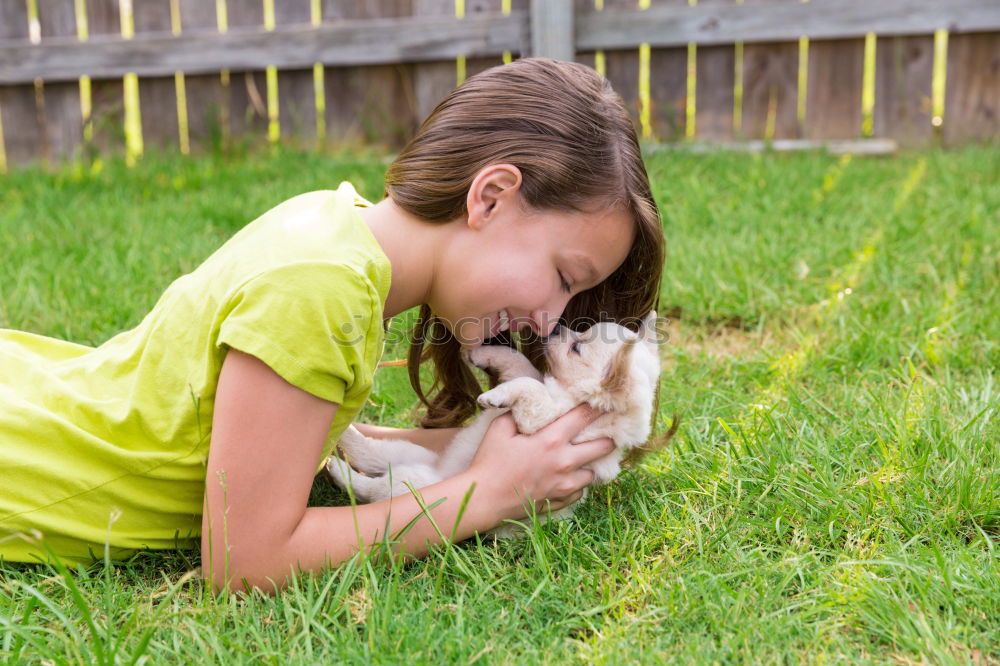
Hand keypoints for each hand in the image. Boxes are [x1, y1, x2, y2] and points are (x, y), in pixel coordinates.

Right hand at [466, 404, 615, 521]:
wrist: (485, 499)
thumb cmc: (490, 462)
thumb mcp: (500, 429)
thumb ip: (518, 414)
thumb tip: (529, 405)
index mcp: (550, 440)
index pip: (583, 417)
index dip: (595, 407)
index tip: (603, 402)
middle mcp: (564, 462)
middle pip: (602, 446)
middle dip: (609, 436)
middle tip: (609, 431)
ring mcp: (564, 484)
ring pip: (593, 473)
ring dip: (592, 464)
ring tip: (587, 458)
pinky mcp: (560, 500)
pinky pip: (580, 491)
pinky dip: (578, 484)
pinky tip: (572, 477)